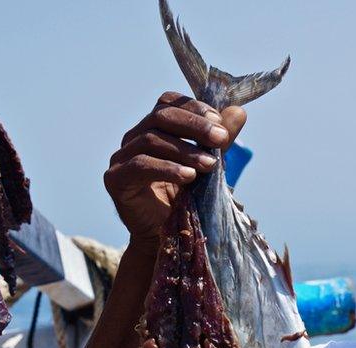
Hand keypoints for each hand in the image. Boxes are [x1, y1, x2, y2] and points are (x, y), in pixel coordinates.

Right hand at [104, 92, 246, 242]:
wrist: (167, 237)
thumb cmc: (185, 199)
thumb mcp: (207, 165)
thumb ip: (219, 141)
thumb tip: (239, 112)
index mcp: (152, 129)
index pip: (167, 103)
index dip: (192, 107)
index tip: (218, 121)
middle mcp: (133, 138)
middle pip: (160, 116)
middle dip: (194, 125)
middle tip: (220, 138)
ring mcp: (121, 158)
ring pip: (151, 140)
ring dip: (185, 151)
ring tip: (210, 165)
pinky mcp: (116, 179)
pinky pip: (140, 166)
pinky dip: (167, 169)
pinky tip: (189, 177)